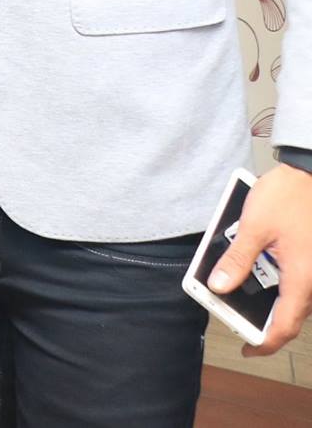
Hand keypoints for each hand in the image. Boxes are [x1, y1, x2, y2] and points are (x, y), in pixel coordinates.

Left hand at [210, 162, 311, 354]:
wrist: (309, 172)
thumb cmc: (288, 196)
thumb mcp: (253, 227)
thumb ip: (236, 260)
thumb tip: (219, 286)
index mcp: (302, 278)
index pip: (285, 326)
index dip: (266, 343)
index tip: (248, 348)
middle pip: (289, 312)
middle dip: (260, 313)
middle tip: (233, 307)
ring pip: (292, 294)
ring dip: (267, 291)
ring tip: (239, 275)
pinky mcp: (311, 258)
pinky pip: (295, 277)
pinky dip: (275, 275)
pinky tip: (257, 258)